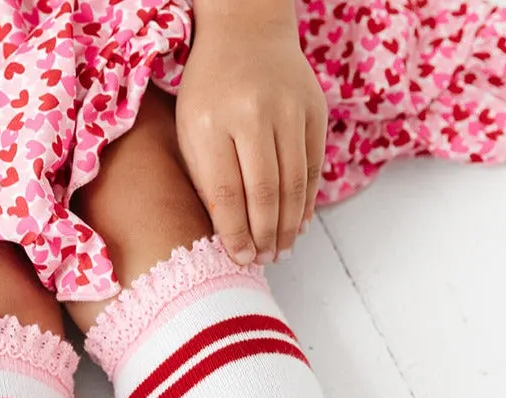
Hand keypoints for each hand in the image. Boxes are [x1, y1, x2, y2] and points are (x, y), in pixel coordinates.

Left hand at [176, 14, 327, 264]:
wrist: (246, 30)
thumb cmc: (210, 90)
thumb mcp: (191, 131)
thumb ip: (207, 180)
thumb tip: (230, 235)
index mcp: (211, 123)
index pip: (226, 194)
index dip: (236, 233)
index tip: (240, 258)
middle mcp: (252, 114)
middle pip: (264, 193)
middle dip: (265, 235)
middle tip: (263, 259)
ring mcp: (288, 110)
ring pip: (294, 184)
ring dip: (289, 225)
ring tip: (281, 250)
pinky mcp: (314, 110)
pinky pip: (313, 167)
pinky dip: (307, 201)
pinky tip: (299, 223)